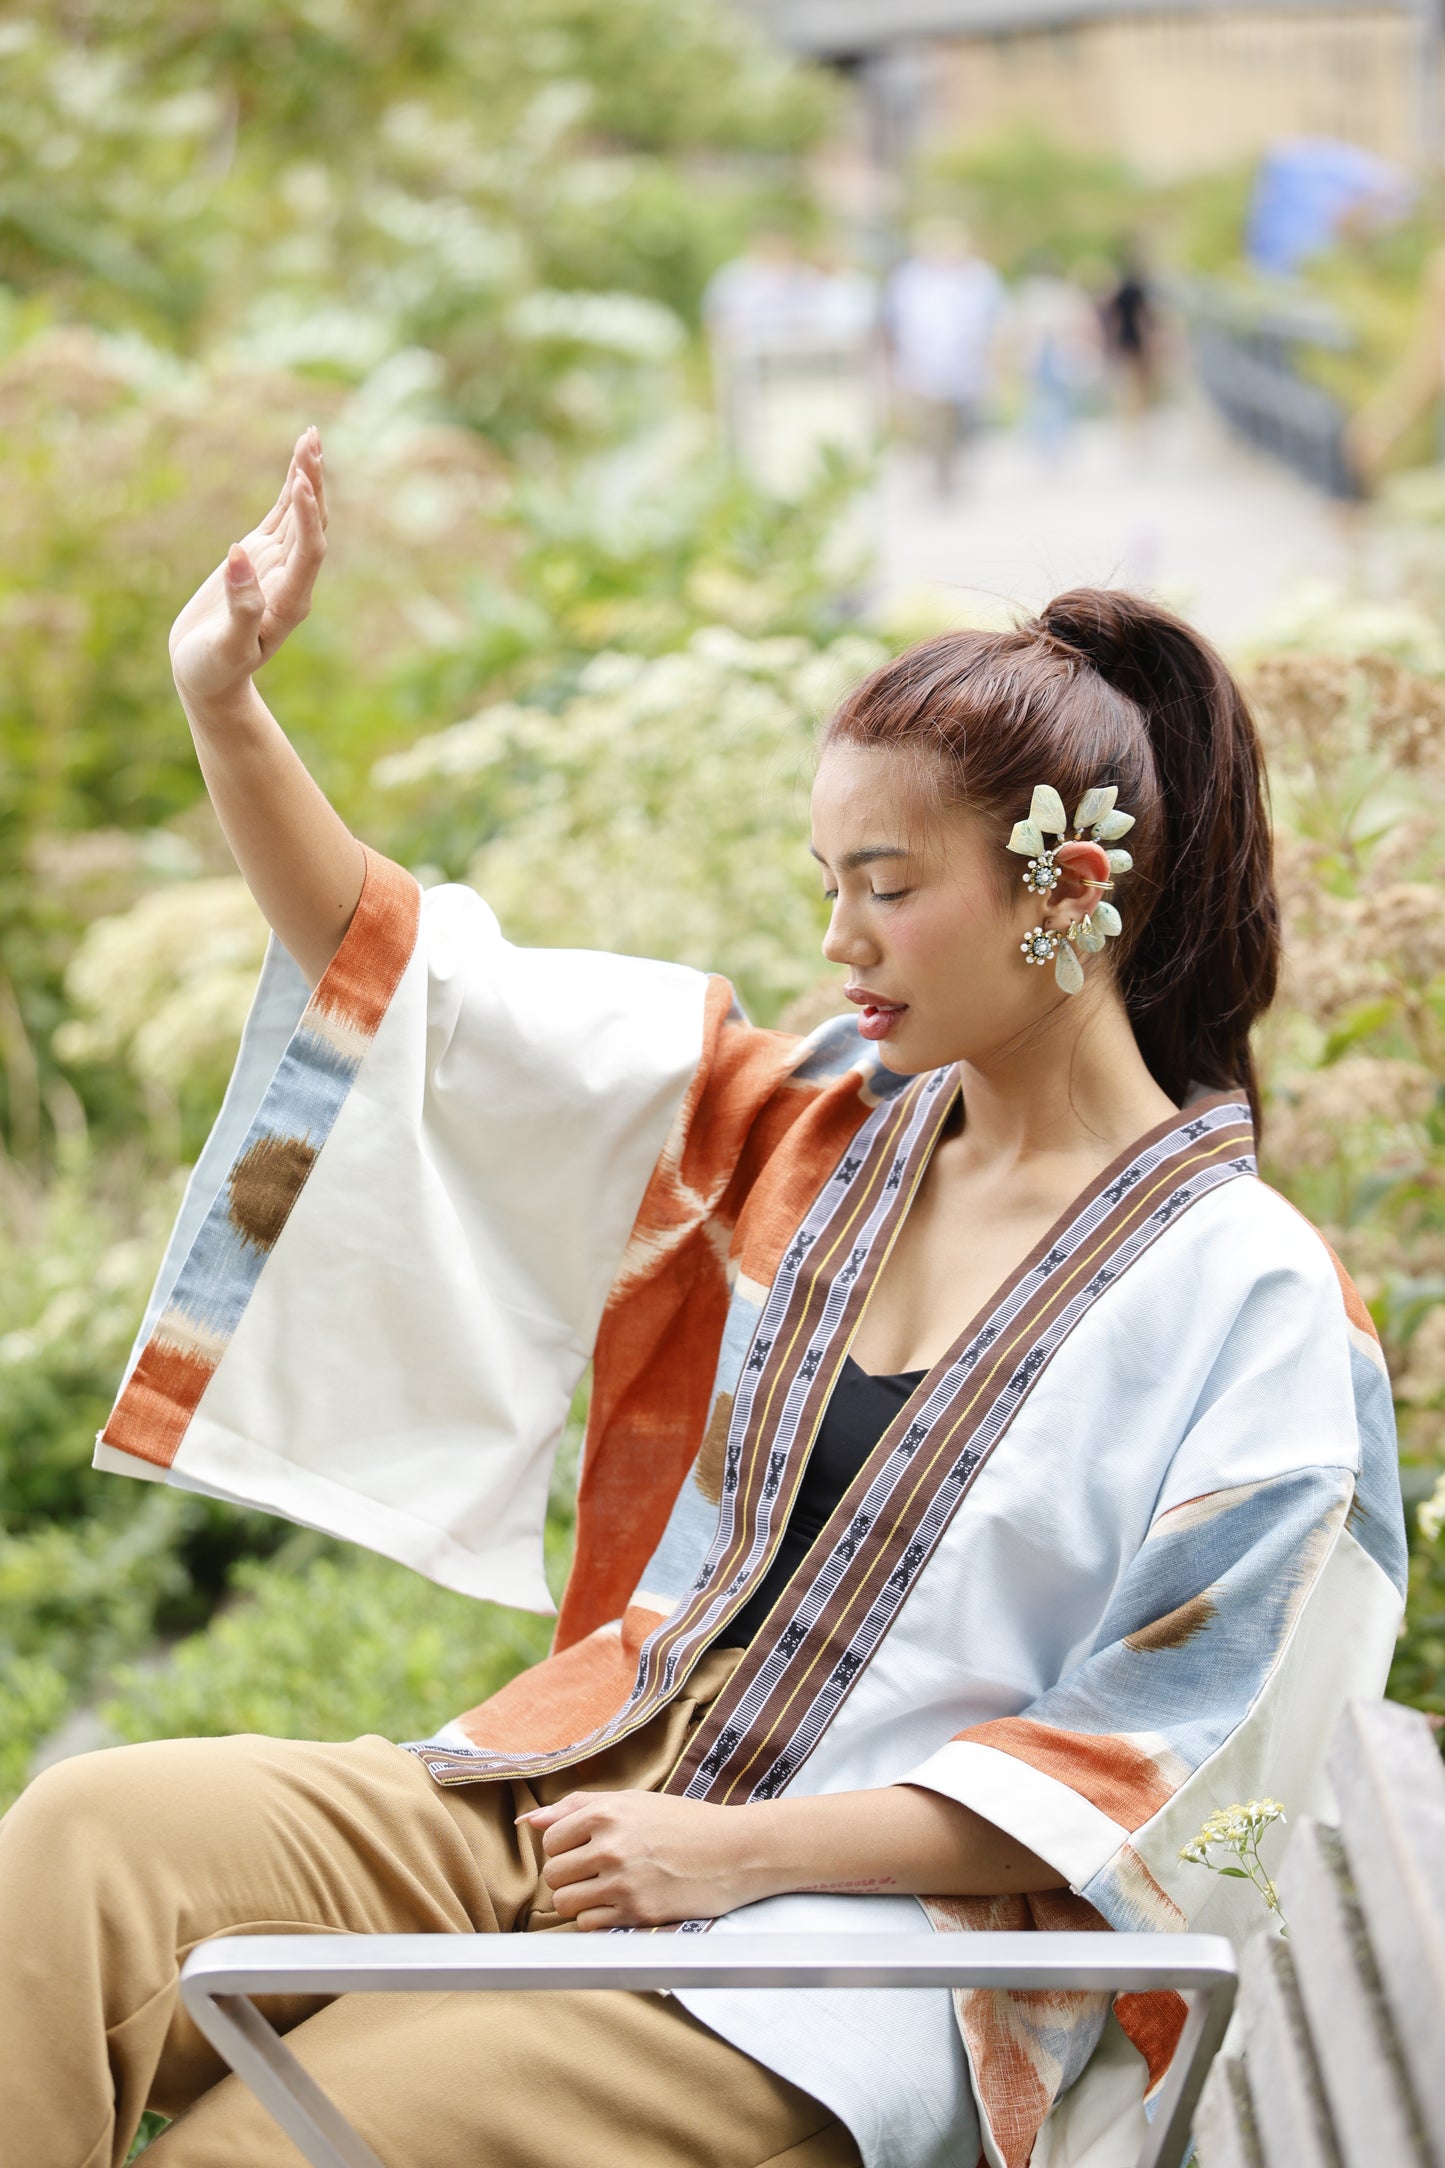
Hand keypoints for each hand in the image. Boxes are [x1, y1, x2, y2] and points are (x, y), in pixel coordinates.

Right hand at [169, 427, 329, 719]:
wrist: (209, 680)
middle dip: (313, 482)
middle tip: (313, 440)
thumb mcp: (224, 647)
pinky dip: (289, 489)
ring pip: (299, 516)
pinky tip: (297, 462)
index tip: (301, 483)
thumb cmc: (214, 671)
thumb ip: (239, 607)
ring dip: (306, 477)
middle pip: (312, 525)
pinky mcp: (260, 558)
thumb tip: (238, 555)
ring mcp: (278, 566)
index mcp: (289, 602)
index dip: (307, 517)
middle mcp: (292, 580)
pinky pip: (280, 517)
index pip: (309, 551)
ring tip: (311, 437)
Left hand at [522, 1789, 760, 1931]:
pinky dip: (597, 1919)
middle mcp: (610, 1847)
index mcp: (606, 1813)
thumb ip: (577, 1807)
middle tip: (597, 1870)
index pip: (550, 1839)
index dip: (564, 1845)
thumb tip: (527, 1820)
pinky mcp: (636, 1914)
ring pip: (565, 1903)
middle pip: (553, 1874)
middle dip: (569, 1874)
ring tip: (604, 1890)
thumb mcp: (632, 1801)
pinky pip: (588, 1925)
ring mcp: (622, 1883)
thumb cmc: (682, 1822)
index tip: (585, 1847)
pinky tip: (619, 1905)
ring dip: (578, 1900)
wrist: (735, 1850)